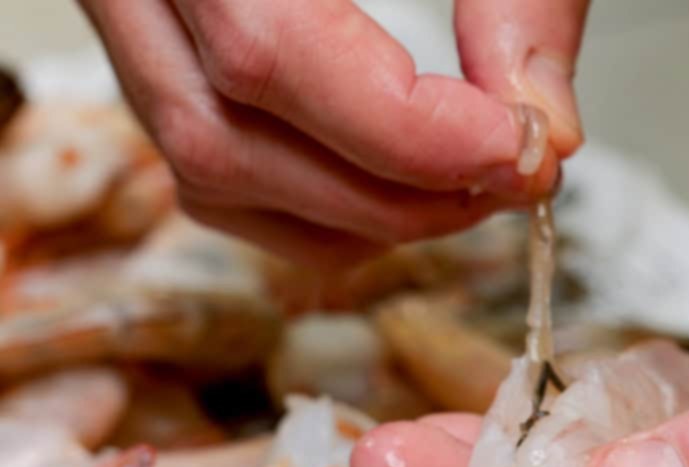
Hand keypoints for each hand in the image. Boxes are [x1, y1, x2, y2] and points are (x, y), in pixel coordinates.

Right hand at [78, 0, 587, 269]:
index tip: (517, 150)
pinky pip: (208, 180)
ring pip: (209, 171)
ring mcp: (129, 19)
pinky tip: (402, 195)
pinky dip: (318, 214)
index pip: (265, 49)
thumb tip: (548, 130)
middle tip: (514, 177)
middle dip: (390, 189)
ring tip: (473, 186)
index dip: (403, 132)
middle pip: (225, 135)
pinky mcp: (158, 60)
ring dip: (359, 214)